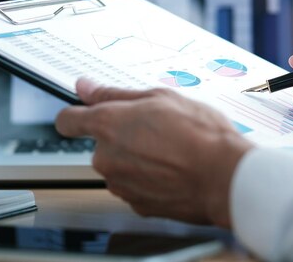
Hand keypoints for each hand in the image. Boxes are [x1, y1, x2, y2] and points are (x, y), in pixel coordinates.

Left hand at [56, 79, 252, 226]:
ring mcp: (121, 185)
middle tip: (158, 129)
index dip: (78, 114)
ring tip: (173, 150)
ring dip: (139, 159)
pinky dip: (152, 179)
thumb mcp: (161, 98)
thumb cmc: (200, 135)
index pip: (68, 120)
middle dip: (125, 137)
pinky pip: (137, 187)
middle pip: (103, 145)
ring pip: (121, 166)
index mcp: (108, 125)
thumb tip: (86, 87)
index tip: (88, 111)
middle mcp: (106, 158)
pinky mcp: (137, 205)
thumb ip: (116, 94)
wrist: (224, 176)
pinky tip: (176, 170)